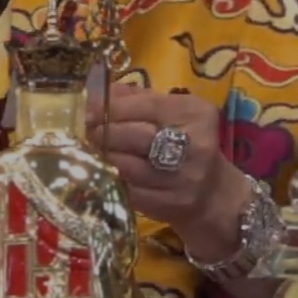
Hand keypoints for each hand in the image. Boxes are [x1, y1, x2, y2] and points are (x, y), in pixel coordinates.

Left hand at [86, 83, 252, 263]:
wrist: (212, 194)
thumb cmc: (185, 143)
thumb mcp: (170, 112)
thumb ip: (135, 98)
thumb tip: (93, 93)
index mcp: (195, 113)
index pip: (147, 104)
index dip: (111, 107)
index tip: (86, 110)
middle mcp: (194, 145)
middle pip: (134, 135)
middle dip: (103, 133)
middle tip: (85, 133)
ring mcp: (184, 178)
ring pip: (127, 166)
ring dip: (103, 158)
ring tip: (91, 152)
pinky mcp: (171, 204)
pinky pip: (129, 190)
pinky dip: (112, 180)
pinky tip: (104, 174)